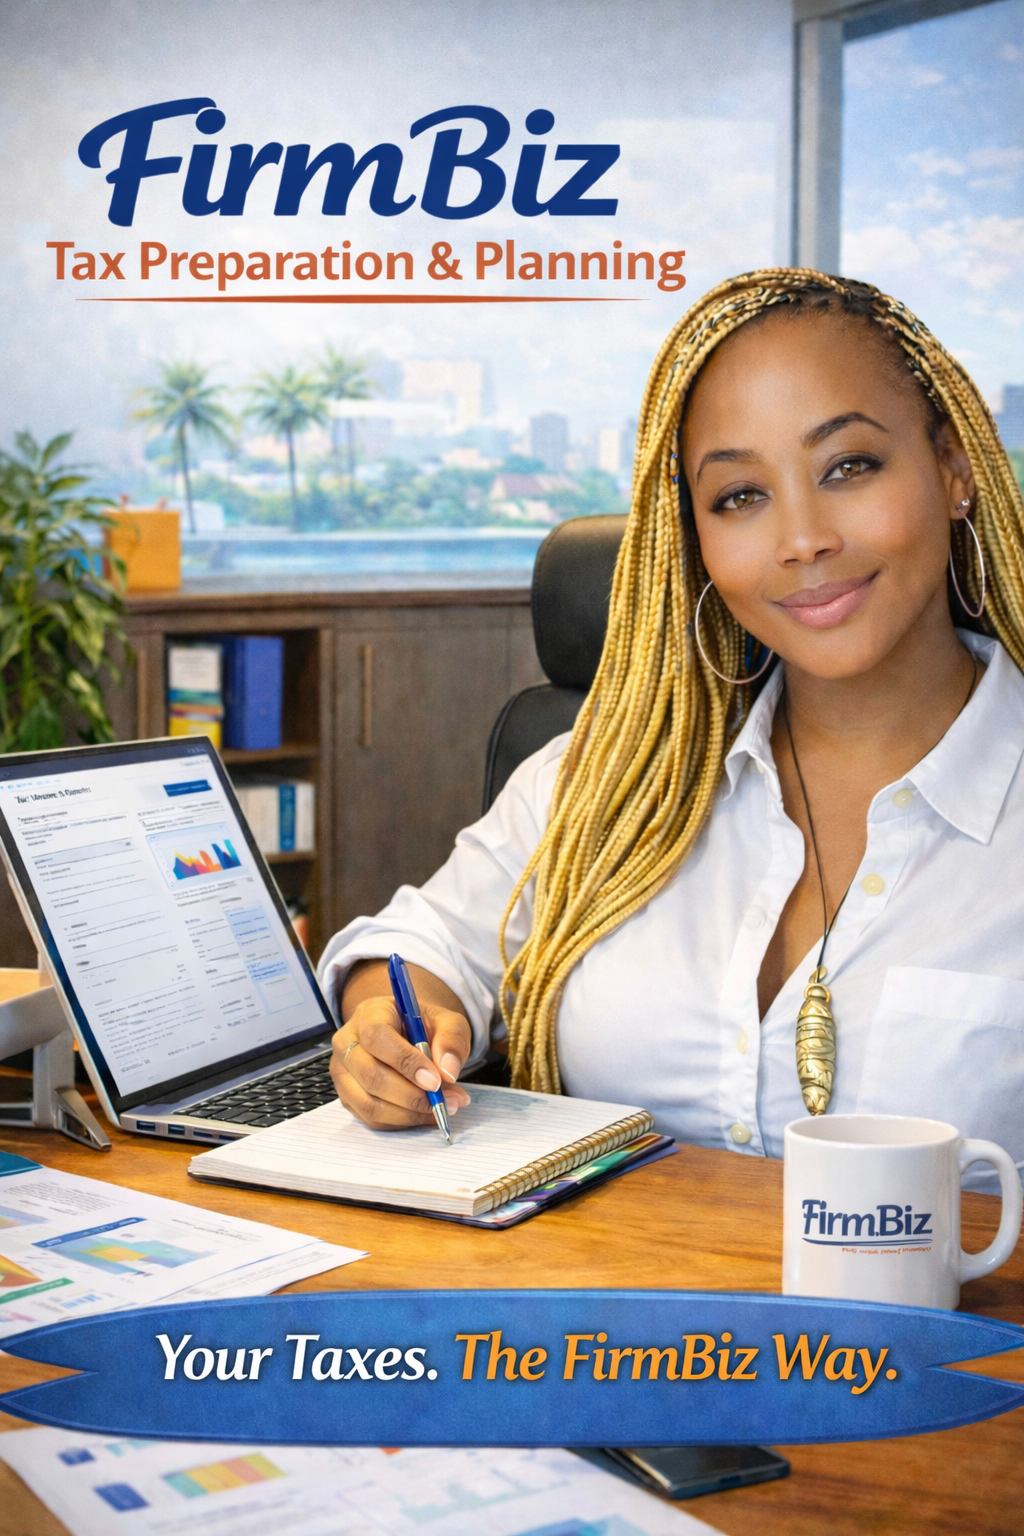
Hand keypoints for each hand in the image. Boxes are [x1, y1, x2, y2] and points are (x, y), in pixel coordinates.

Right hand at [330, 994, 471, 1129]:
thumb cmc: (422, 1026)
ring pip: (370, 1104)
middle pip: (371, 1076)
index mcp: (368, 1014)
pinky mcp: (347, 1097)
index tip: (436, 1081)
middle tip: (447, 1100)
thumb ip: (451, 1039)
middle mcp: (346, 1043)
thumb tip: (448, 1072)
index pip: (377, 1038)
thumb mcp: (446, 1021)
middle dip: (412, 1096)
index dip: (406, 1062)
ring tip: (442, 1107)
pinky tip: (426, 1114)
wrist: (405, 1033)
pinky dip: (403, 1122)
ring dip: (410, 1113)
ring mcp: (342, 1073)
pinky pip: (372, 1119)